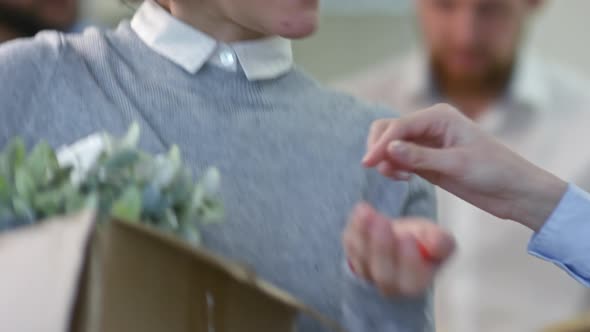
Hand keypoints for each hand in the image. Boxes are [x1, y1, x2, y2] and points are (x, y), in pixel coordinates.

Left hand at [342, 202, 454, 296]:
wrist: (399, 239)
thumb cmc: (423, 243)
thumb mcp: (439, 241)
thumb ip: (442, 243)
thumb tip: (435, 244)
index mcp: (415, 283)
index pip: (411, 281)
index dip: (409, 260)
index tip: (408, 236)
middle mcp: (389, 284)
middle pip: (382, 273)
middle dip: (382, 247)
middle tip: (383, 222)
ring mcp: (367, 271)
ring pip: (362, 259)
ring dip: (363, 234)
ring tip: (367, 212)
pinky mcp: (352, 254)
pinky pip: (350, 245)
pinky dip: (354, 227)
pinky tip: (362, 209)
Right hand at [362, 104, 567, 230]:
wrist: (514, 191)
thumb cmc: (494, 172)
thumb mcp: (457, 164)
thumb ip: (421, 157)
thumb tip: (388, 149)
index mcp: (439, 117)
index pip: (399, 126)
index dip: (381, 144)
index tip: (367, 164)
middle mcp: (430, 125)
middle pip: (389, 129)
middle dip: (380, 147)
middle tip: (381, 170)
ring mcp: (426, 143)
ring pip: (391, 144)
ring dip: (386, 159)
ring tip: (399, 177)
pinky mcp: (426, 160)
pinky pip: (399, 158)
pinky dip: (394, 167)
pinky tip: (404, 179)